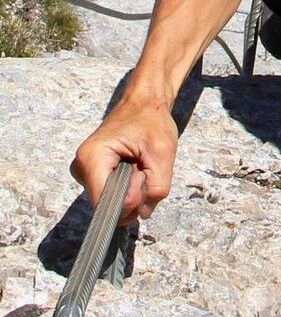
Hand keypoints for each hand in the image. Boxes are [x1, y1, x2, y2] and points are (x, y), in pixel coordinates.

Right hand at [71, 94, 178, 223]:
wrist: (145, 102)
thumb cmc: (152, 121)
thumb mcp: (163, 152)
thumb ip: (156, 188)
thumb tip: (141, 214)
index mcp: (92, 159)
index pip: (105, 204)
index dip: (129, 201)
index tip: (143, 177)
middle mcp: (81, 169)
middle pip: (110, 205)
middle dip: (135, 194)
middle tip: (144, 165)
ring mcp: (85, 174)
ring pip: (114, 202)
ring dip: (134, 189)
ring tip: (140, 163)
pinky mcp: (93, 177)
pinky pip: (114, 196)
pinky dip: (130, 186)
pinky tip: (135, 167)